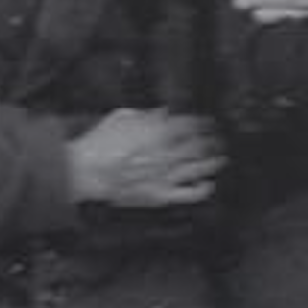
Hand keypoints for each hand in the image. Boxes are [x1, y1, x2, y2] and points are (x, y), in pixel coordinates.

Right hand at [68, 109, 227, 209]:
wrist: (86, 172)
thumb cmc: (100, 144)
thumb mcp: (121, 117)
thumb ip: (146, 114)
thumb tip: (163, 112)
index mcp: (159, 131)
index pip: (192, 125)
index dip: (204, 123)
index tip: (209, 123)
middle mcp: (167, 153)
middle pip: (201, 145)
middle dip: (213, 141)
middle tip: (219, 140)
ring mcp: (166, 175)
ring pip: (201, 167)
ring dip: (214, 162)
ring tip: (221, 158)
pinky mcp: (161, 195)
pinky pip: (189, 194)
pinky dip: (203, 189)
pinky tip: (208, 184)